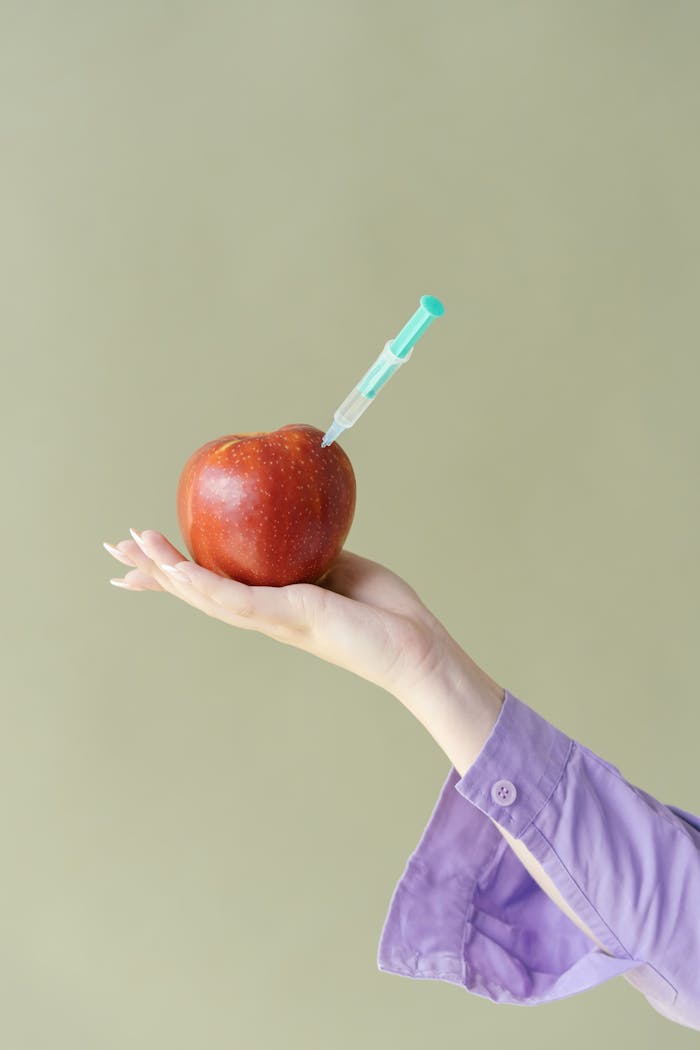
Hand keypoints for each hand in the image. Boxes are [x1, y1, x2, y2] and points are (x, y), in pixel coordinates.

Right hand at [104, 529, 454, 697]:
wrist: (414, 647)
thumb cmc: (381, 611)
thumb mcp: (338, 567)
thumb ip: (310, 552)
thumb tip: (296, 524)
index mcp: (273, 601)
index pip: (214, 583)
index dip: (176, 572)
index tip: (146, 554)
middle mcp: (264, 614)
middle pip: (196, 591)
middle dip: (153, 572)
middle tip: (113, 551)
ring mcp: (273, 618)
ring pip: (205, 594)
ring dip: (166, 572)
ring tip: (133, 547)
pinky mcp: (290, 615)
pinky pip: (237, 598)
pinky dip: (202, 584)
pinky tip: (176, 571)